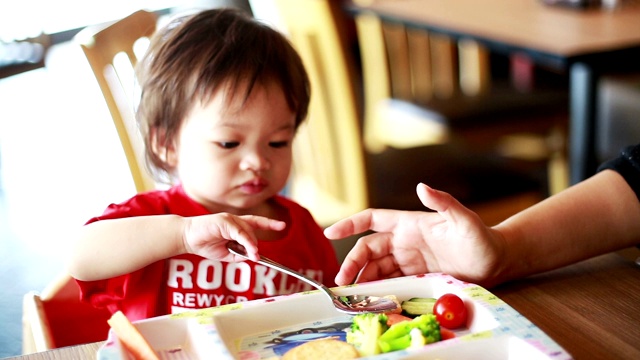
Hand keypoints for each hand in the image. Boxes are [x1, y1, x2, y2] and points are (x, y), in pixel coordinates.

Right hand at [183, 213, 285, 261]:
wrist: (186, 238)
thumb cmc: (204, 244)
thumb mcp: (225, 254)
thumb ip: (238, 255)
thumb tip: (252, 256)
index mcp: (235, 226)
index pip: (256, 222)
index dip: (269, 223)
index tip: (282, 225)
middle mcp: (234, 220)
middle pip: (253, 230)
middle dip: (255, 245)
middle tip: (255, 256)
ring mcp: (229, 219)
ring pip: (247, 231)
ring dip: (251, 245)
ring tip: (253, 255)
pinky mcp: (223, 221)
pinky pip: (239, 232)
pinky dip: (246, 241)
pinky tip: (249, 250)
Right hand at [324, 183, 503, 285]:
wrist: (495, 261)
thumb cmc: (480, 237)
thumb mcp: (464, 219)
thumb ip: (443, 202)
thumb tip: (421, 187)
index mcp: (409, 223)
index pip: (372, 219)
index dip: (350, 224)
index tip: (330, 233)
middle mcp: (403, 241)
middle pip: (368, 250)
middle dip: (352, 264)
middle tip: (342, 282)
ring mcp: (408, 260)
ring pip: (375, 268)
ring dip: (361, 279)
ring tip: (352, 295)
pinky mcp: (415, 276)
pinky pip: (390, 282)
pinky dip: (377, 289)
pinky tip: (370, 298)